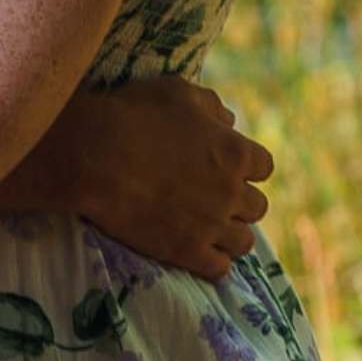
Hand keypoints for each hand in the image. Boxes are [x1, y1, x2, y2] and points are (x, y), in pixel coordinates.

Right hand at [19, 77, 271, 280]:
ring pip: (244, 242)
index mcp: (234, 152)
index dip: (247, 164)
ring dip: (231, 232)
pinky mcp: (187, 252)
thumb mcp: (178, 92)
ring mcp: (211, 226)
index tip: (227, 163)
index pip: (264, 166)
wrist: (97, 156)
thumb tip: (230, 121)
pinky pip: (220, 268)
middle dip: (240, 200)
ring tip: (208, 224)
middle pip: (258, 207)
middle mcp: (231, 192)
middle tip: (214, 194)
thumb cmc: (136, 114)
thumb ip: (211, 106)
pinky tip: (197, 247)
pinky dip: (214, 260)